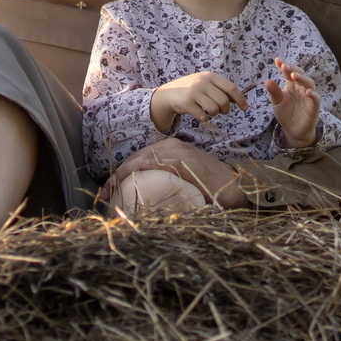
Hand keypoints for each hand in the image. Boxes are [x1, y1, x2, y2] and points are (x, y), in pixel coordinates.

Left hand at [108, 138, 243, 206]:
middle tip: (106, 192)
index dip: (123, 170)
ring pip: (141, 158)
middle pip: (137, 157)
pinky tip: (127, 177)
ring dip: (123, 173)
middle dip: (118, 173)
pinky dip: (138, 169)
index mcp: (172, 147)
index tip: (111, 186)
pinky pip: (154, 163)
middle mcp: (173, 145)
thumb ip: (170, 179)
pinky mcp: (182, 162)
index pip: (140, 156)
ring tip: (110, 190)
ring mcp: (178, 152)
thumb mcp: (186, 177)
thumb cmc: (210, 185)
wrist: (233, 187)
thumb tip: (150, 195)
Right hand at [150, 71, 246, 133]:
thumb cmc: (192, 90)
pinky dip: (205, 118)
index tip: (245, 108)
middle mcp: (202, 82)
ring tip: (209, 112)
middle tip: (221, 112)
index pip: (230, 88)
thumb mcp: (205, 84)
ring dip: (214, 114)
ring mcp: (193, 92)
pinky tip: (200, 115)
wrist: (168, 94)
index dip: (240, 99)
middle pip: (223, 101)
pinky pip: (203, 116)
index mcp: (209, 76)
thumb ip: (220, 90)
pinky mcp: (186, 103)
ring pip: (214, 109)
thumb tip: (239, 100)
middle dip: (225, 110)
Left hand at [263, 58, 321, 148]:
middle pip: (300, 75)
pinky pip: (316, 99)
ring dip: (302, 78)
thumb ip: (274, 92)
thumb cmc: (286, 113)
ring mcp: (308, 96)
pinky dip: (313, 95)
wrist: (293, 130)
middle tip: (284, 67)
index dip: (284, 66)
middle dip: (293, 69)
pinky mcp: (314, 107)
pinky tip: (308, 92)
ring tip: (294, 76)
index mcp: (291, 84)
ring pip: (309, 84)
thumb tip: (267, 81)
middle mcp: (301, 88)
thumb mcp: (277, 102)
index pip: (288, 72)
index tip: (277, 60)